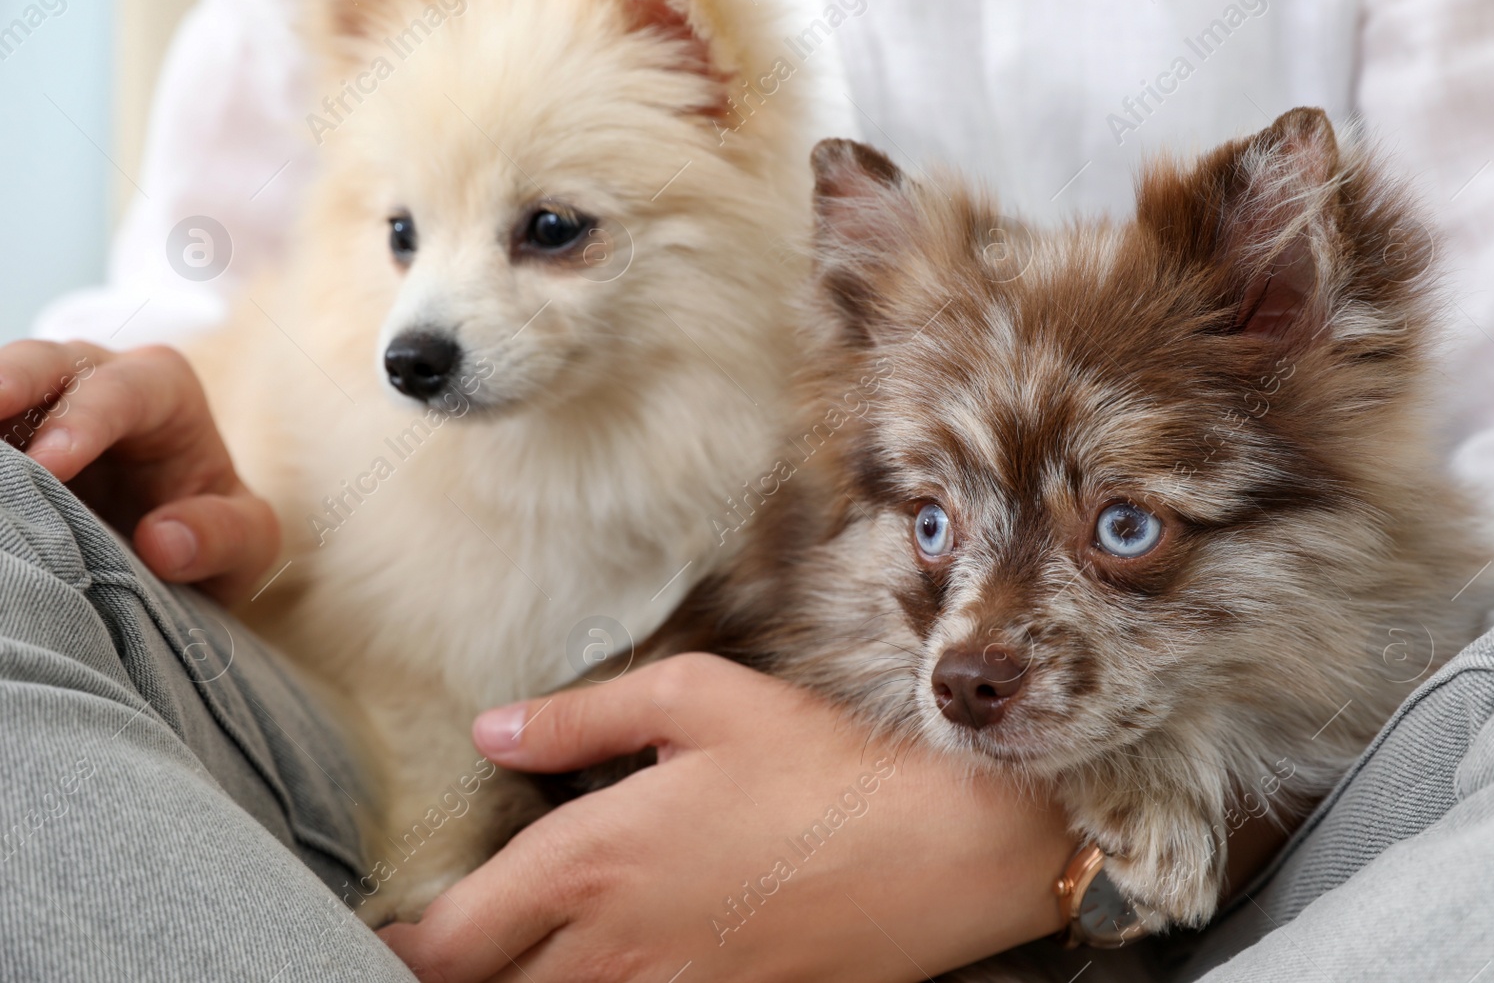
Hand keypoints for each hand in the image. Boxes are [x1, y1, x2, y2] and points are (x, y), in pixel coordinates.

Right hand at [0, 339, 279, 603]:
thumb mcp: (248, 544)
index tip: (51, 463)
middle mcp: (91, 381)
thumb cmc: (213, 531)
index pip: (124, 390)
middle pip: (41, 364)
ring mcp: (31, 406)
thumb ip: (224, 536)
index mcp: (161, 389)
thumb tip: (164, 540)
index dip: (84, 420)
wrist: (174, 554)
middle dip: (3, 384)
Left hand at [380, 654, 1075, 982]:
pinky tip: (613, 963)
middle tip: (453, 940)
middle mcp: (615, 949)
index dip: (399, 947)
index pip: (448, 941)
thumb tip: (494, 729)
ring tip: (526, 949)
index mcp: (592, 861)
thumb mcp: (698, 698)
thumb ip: (580, 718)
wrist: (942, 846)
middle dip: (450, 972)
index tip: (390, 931)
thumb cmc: (821, 762)